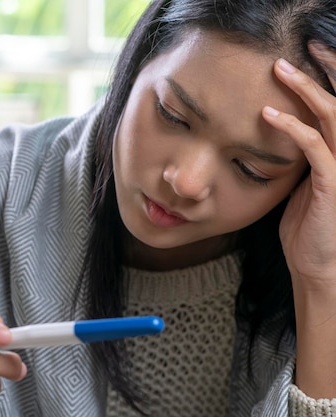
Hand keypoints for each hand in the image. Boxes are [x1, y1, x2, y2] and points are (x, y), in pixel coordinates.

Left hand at [263, 42, 335, 289]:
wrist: (316, 266)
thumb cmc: (307, 228)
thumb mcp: (300, 186)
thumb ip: (299, 161)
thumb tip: (280, 138)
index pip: (334, 110)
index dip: (321, 83)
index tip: (298, 61)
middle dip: (318, 74)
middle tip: (287, 57)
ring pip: (332, 117)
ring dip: (306, 90)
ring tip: (280, 70)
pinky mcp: (333, 183)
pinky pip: (315, 147)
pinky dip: (292, 127)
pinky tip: (268, 115)